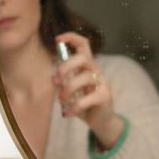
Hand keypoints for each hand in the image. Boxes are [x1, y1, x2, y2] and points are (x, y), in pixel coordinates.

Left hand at [52, 32, 123, 148]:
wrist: (100, 121)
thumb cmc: (84, 103)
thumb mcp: (71, 90)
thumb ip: (63, 82)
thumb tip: (53, 78)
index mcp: (87, 66)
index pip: (84, 45)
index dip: (72, 37)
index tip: (57, 39)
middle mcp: (96, 71)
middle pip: (83, 58)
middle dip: (65, 67)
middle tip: (55, 81)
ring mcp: (102, 83)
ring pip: (84, 78)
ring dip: (67, 89)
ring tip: (61, 100)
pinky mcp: (104, 97)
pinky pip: (86, 99)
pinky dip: (73, 107)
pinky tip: (66, 114)